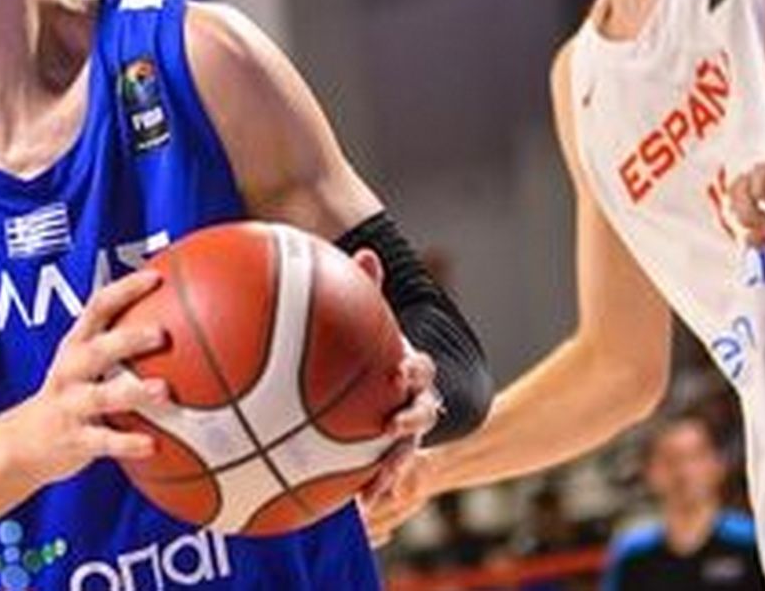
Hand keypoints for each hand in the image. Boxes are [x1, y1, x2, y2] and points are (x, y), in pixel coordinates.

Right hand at [4, 268, 170, 486]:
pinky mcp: (74, 439)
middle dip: (129, 339)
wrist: (20, 444)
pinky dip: (128, 443)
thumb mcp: (83, 363)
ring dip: (134, 392)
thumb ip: (119, 343)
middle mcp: (71, 370)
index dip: (126, 290)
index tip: (157, 277)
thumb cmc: (68, 395)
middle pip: (98, 349)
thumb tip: (179, 322)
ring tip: (164, 391)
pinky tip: (154, 446)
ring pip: (102, 396)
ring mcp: (70, 404)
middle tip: (162, 333)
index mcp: (76, 345)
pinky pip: (104, 441)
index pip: (98, 307)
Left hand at [348, 248, 441, 529]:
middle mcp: (409, 401)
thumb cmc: (366, 340)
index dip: (414, 376)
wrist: (366, 369)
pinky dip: (366, 490)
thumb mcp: (365, 316)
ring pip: (402, 454)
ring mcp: (399, 429)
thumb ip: (366, 289)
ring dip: (390, 474)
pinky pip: (376, 471)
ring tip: (368, 499)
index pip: (421, 371)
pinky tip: (344, 510)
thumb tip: (367, 254)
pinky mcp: (382, 451)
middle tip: (391, 440)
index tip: (399, 377)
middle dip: (409, 433)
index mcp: (407, 369)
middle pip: (420, 418)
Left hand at [728, 152, 764, 248]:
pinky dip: (761, 192)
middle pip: (732, 189)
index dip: (736, 221)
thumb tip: (746, 243)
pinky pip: (761, 170)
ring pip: (742, 180)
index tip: (757, 239)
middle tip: (763, 233)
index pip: (735, 198)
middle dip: (740, 217)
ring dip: (749, 208)